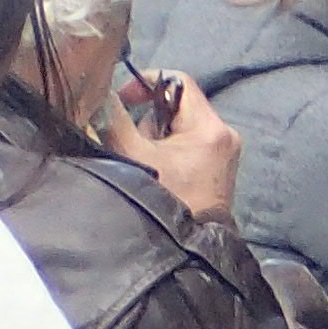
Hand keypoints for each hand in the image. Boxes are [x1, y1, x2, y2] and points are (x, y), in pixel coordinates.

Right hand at [104, 69, 238, 221]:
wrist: (188, 247)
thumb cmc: (165, 199)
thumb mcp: (132, 154)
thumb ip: (115, 119)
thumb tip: (103, 94)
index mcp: (210, 127)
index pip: (178, 81)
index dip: (146, 83)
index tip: (123, 99)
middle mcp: (224, 134)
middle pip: (177, 106)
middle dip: (150, 122)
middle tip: (137, 146)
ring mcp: (224, 152)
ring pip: (179, 127)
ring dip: (157, 139)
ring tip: (149, 164)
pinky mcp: (218, 167)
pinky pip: (187, 144)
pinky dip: (168, 151)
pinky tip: (160, 172)